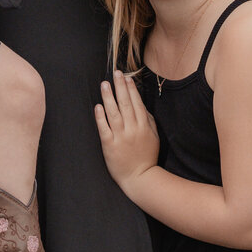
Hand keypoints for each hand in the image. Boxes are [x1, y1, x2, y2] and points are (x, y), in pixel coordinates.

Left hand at [95, 71, 159, 192]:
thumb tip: (141, 105)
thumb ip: (148, 120)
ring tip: (104, 84)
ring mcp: (121, 137)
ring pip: (114, 113)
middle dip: (120, 87)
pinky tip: (98, 106)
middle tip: (115, 73)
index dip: (131, 89)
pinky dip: (101, 117)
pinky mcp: (110, 145)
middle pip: (126, 104)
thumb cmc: (147, 156)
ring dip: (109, 97)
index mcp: (144, 126)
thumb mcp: (154, 136)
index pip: (137, 103)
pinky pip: (104, 128)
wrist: (140, 178)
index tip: (126, 77)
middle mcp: (132, 129)